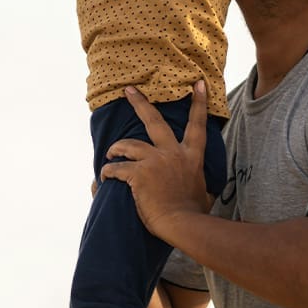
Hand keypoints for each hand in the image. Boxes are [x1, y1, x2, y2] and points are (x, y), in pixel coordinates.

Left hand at [100, 81, 210, 238]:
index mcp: (190, 156)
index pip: (197, 125)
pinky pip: (117, 168)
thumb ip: (198, 184)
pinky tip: (103, 178)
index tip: (197, 83)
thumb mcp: (203, 192)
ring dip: (116, 148)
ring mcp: (155, 161)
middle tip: (128, 90)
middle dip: (140, 102)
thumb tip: (202, 191)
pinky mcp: (139, 174)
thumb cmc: (194, 214)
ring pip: (128, 144)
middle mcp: (173, 153)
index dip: (198, 103)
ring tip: (110, 154)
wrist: (183, 224)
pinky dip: (108, 172)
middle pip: (154, 121)